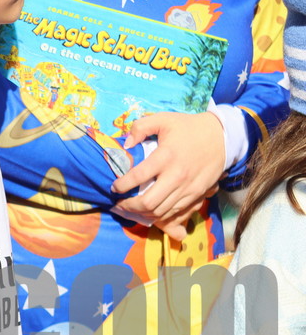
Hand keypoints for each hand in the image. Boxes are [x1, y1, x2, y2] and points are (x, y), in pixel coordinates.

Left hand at [111, 111, 225, 240]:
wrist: (222, 136)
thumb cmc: (188, 127)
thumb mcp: (163, 119)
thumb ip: (140, 127)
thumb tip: (126, 144)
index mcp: (166, 157)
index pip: (138, 177)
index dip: (122, 185)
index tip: (114, 187)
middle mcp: (177, 176)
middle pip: (149, 202)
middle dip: (130, 206)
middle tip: (119, 203)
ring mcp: (188, 188)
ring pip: (162, 211)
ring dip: (143, 213)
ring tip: (131, 209)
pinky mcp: (197, 194)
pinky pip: (176, 212)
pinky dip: (161, 215)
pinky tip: (150, 211)